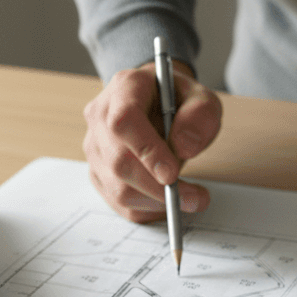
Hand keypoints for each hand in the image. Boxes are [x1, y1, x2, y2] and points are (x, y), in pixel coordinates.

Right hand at [82, 60, 222, 221]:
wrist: (157, 102)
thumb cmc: (177, 100)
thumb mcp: (201, 98)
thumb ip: (200, 116)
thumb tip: (183, 148)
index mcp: (125, 88)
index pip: (124, 121)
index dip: (146, 151)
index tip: (172, 174)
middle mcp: (101, 116)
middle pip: (119, 162)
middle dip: (158, 188)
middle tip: (193, 198)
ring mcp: (95, 146)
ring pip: (117, 187)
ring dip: (156, 201)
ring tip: (187, 198)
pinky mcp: (98, 172)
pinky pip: (118, 202)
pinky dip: (147, 209)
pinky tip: (167, 200)